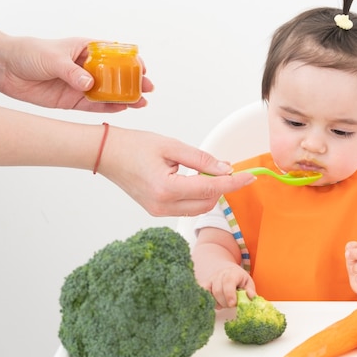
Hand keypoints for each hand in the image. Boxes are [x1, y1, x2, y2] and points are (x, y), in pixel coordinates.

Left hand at [0, 30, 152, 111]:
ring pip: (110, 93)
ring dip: (126, 98)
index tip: (142, 68)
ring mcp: (82, 85)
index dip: (131, 61)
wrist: (6, 69)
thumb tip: (89, 84)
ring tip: (141, 103)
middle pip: (117, 76)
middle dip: (134, 82)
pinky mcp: (74, 101)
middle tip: (147, 88)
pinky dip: (110, 108)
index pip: (115, 54)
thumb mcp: (53, 58)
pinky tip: (123, 109)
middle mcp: (88, 68)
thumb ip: (72, 72)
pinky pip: (96, 106)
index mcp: (86, 50)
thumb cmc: (29, 53)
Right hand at [98, 126, 255, 216]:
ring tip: (205, 169)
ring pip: (199, 207)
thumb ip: (201, 159)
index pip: (211, 188)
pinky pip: (187, 207)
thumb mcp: (171, 145)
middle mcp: (163, 205)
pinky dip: (197, 194)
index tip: (250, 176)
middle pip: (208, 202)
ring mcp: (159, 211)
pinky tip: (194, 178)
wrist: (105, 154)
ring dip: (210, 191)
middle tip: (223, 165)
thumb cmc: (134, 145)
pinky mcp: (157, 211)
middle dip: (221, 186)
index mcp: (167, 188)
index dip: (234, 182)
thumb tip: (225, 169)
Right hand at [200, 263, 255, 308]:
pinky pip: (203, 292)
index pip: (229, 281)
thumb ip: (250, 290)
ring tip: (224, 304)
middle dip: (225, 302)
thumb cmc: (239, 279)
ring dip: (217, 302)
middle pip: (218, 290)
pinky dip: (208, 300)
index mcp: (233, 273)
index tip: (232, 304)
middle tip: (231, 305)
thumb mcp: (248, 283)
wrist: (228, 271)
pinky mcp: (205, 284)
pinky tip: (214, 303)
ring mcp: (211, 279)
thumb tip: (252, 297)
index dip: (230, 294)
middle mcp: (220, 274)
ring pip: (210, 293)